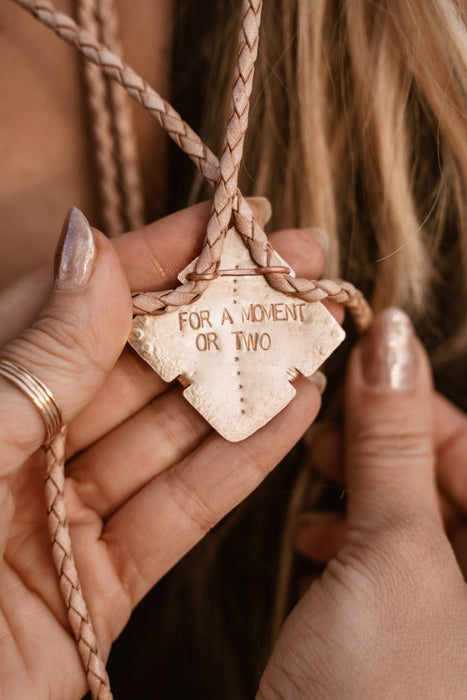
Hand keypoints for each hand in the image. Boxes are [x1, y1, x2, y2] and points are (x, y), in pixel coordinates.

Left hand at [0, 203, 325, 699]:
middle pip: (132, 365)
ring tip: (306, 337)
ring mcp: (62, 515)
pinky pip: (178, 510)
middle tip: (291, 271)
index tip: (223, 221)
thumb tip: (91, 250)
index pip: (72, 304)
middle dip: (214, 315)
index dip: (150, 257)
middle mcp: (19, 450)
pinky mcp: (103, 581)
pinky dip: (237, 465)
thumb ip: (35, 359)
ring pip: (166, 435)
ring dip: (238, 386)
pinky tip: (290, 415)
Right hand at [258, 309, 466, 698]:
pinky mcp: (411, 635)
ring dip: (366, 490)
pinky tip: (317, 540)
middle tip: (331, 434)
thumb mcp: (391, 555)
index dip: (418, 404)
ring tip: (318, 484)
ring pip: (417, 516)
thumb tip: (391, 337)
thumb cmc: (382, 698)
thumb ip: (393, 443)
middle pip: (449, 481)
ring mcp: (449, 615)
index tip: (359, 369)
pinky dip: (355, 537)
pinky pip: (395, 559)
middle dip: (387, 448)